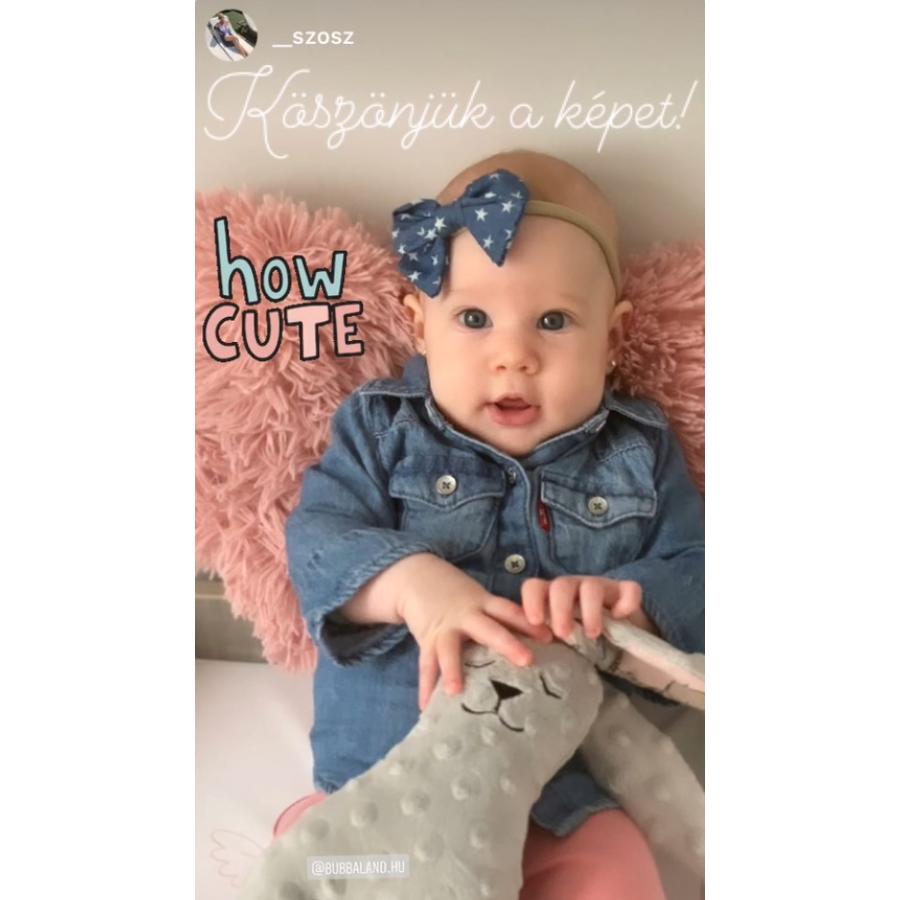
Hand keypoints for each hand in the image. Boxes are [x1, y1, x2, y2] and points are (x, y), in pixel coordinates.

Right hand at [395, 556, 552, 709]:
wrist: (417, 576)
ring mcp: (445, 628)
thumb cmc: (459, 596)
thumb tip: (543, 641)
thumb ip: (503, 619)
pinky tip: (426, 707)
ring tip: (455, 692)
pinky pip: (426, 665)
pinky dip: (426, 687)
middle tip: (526, 660)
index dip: (529, 623)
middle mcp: (466, 615)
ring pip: (449, 649)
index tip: (551, 637)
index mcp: (484, 604)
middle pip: (488, 629)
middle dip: (506, 644)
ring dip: (452, 669)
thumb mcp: (482, 601)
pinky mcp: (427, 640)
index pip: (510, 612)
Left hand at [521, 576, 657, 640]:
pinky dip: (626, 602)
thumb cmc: (579, 646)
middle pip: (561, 585)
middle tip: (563, 634)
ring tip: (592, 634)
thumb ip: (538, 644)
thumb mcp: (556, 645)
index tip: (536, 622)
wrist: (620, 648)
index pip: (534, 587)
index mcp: (551, 598)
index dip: (532, 600)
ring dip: (590, 609)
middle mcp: (574, 588)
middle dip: (560, 608)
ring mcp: (601, 588)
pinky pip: (629, 589)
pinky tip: (622, 617)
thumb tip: (517, 657)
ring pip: (592, 586)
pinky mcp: (626, 594)